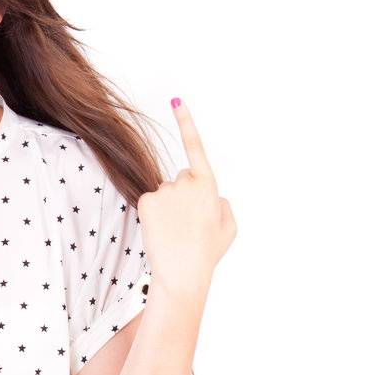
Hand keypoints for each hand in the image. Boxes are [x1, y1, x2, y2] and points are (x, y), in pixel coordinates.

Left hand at [136, 99, 236, 299]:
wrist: (183, 274)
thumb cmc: (207, 253)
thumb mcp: (228, 227)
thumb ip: (222, 204)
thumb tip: (212, 197)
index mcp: (208, 184)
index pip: (195, 147)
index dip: (186, 122)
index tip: (176, 100)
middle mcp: (186, 181)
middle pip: (180, 179)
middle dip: (182, 196)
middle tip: (186, 224)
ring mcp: (165, 190)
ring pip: (164, 193)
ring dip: (167, 209)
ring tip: (175, 232)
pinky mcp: (146, 201)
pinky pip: (150, 203)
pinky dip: (153, 216)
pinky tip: (161, 231)